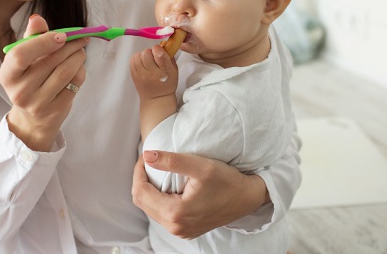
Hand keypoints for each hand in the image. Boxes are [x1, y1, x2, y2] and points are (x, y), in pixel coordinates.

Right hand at [0, 15, 86, 150]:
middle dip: (69, 45)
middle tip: (80, 37)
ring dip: (78, 56)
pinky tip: (78, 66)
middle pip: (50, 62)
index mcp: (7, 75)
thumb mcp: (25, 58)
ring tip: (80, 49)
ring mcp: (38, 104)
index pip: (21, 55)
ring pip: (65, 72)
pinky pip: (75, 83)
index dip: (43, 42)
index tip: (61, 35)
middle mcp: (20, 91)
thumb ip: (32, 37)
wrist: (33, 116)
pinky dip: (80, 70)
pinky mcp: (56, 110)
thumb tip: (37, 18)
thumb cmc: (29, 78)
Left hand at [130, 45, 177, 99]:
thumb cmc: (167, 83)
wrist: (156, 98)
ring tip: (147, 61)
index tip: (159, 51)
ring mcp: (140, 75)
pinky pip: (132, 60)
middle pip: (146, 53)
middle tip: (153, 58)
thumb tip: (163, 44)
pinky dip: (137, 59)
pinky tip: (142, 63)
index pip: (158, 54)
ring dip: (142, 55)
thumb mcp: (174, 70)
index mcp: (163, 71)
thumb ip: (169, 57)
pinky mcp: (133, 75)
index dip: (158, 49)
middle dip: (150, 52)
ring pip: (138, 55)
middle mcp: (151, 73)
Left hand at [132, 150, 268, 238]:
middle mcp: (176, 227)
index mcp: (175, 214)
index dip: (138, 171)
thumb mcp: (200, 166)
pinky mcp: (186, 230)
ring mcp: (181, 231)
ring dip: (149, 190)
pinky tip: (166, 186)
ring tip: (155, 171)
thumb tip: (147, 155)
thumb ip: (172, 161)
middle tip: (148, 162)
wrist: (248, 198)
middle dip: (141, 180)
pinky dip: (158, 199)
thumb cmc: (227, 181)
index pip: (141, 192)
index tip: (145, 155)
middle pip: (142, 202)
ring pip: (151, 209)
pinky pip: (162, 215)